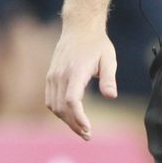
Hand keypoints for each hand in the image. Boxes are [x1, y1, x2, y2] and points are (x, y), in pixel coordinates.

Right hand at [44, 20, 117, 139]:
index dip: (78, 118)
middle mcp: (60, 75)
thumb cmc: (97, 43)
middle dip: (74, 124)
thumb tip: (111, 96)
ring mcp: (52, 75)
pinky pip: (50, 99)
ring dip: (66, 120)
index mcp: (75, 71)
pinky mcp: (50, 76)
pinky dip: (58, 111)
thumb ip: (109, 78)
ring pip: (53, 106)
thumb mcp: (109, 58)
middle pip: (61, 108)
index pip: (71, 101)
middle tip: (88, 135)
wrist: (79, 27)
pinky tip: (70, 116)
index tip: (88, 129)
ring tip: (81, 128)